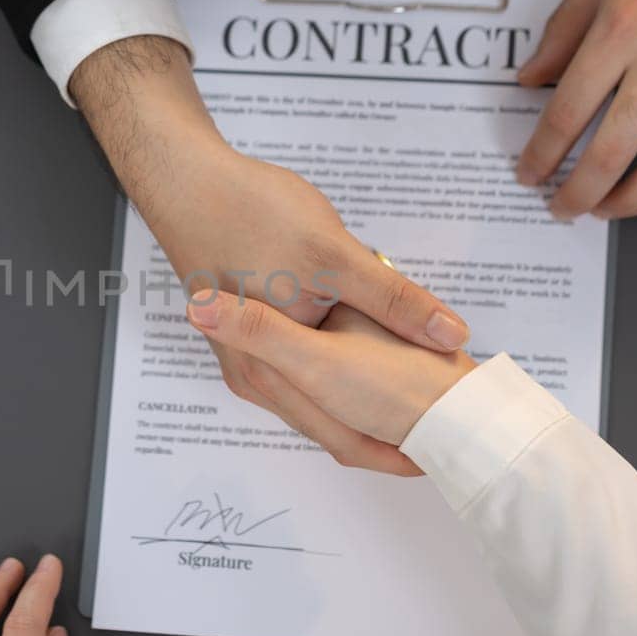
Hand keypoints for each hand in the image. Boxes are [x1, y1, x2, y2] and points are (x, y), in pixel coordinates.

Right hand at [73, 36, 468, 468]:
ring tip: (415, 403)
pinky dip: (339, 368)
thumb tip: (451, 335)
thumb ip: (393, 300)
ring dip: (362, 401)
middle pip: (331, 421)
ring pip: (316, 393)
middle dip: (385, 429)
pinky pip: (302, 364)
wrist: (186, 181)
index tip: (443, 453)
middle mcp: (254, 373)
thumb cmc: (250, 214)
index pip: (344, 436)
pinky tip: (367, 354)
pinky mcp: (248, 328)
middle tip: (439, 437)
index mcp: (270, 370)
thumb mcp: (334, 256)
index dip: (395, 448)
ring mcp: (247, 353)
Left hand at [516, 0, 636, 218]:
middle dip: (578, 192)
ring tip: (609, 210)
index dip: (541, 154)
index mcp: (623, 29)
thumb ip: (565, 28)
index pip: (567, 112)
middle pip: (612, 152)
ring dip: (633, 202)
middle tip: (562, 207)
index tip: (529, 174)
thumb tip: (530, 79)